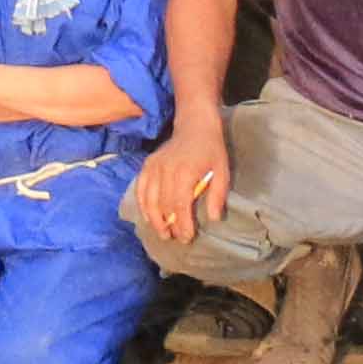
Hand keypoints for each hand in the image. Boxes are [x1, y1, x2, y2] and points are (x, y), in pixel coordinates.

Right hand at [126, 119, 229, 251]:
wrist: (195, 124)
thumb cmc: (211, 149)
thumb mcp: (222, 171)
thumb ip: (217, 195)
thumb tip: (213, 218)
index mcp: (184, 173)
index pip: (179, 205)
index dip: (182, 224)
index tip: (187, 237)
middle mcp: (166, 170)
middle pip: (163, 205)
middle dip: (168, 225)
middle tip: (174, 238)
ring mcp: (154, 166)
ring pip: (148, 199)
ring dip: (154, 219)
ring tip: (162, 232)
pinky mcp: (147, 164)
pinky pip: (140, 188)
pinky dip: (142, 204)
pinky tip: (148, 216)